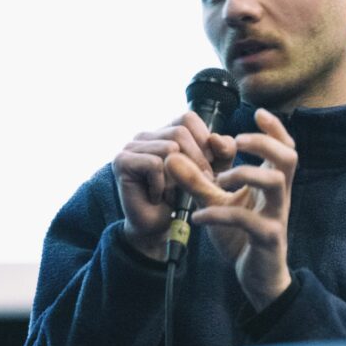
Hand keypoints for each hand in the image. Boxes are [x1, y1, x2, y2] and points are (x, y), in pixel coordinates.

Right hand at [112, 112, 235, 260]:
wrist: (159, 227)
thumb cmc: (184, 198)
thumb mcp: (214, 172)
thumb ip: (223, 152)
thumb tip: (216, 138)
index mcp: (166, 132)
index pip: (188, 118)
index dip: (203, 141)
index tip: (207, 167)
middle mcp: (147, 135)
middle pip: (180, 132)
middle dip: (196, 161)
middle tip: (197, 184)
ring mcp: (132, 146)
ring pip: (169, 148)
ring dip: (178, 177)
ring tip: (173, 192)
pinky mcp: (122, 162)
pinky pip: (154, 164)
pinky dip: (161, 185)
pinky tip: (157, 196)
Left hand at [165, 108, 297, 310]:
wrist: (256, 277)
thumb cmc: (242, 236)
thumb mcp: (217, 203)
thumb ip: (197, 180)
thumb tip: (172, 156)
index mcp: (272, 184)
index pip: (284, 148)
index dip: (275, 129)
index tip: (258, 113)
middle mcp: (279, 197)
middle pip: (288, 158)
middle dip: (264, 143)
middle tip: (237, 142)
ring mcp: (276, 217)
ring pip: (275, 184)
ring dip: (245, 173)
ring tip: (219, 180)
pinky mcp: (268, 238)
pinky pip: (247, 220)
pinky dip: (220, 214)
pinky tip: (198, 217)